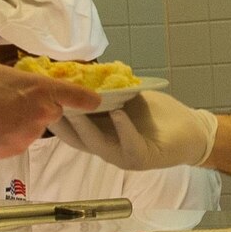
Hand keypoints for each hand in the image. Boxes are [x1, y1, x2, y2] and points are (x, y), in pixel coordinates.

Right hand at [0, 64, 98, 160]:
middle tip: (14, 101)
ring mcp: (30, 134)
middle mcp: (42, 113)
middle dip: (38, 107)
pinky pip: (20, 139)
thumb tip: (24, 89)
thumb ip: (20, 81)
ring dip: (22, 121)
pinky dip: (10, 134)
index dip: (85, 98)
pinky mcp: (17, 149)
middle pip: (51, 111)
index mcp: (40, 90)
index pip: (73, 95)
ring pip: (34, 126)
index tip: (95, 101)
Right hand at [50, 91, 217, 170]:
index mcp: (99, 136)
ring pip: (96, 143)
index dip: (54, 115)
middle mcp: (106, 149)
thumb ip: (104, 94)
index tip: (40, 97)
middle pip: (75, 139)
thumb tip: (81, 73)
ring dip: (84, 125)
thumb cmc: (157, 116)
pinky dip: (123, 128)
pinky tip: (117, 113)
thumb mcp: (125, 101)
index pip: (70, 129)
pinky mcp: (142, 158)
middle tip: (46, 103)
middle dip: (60, 121)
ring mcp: (122, 156)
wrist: (191, 132)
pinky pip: (128, 143)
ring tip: (74, 107)